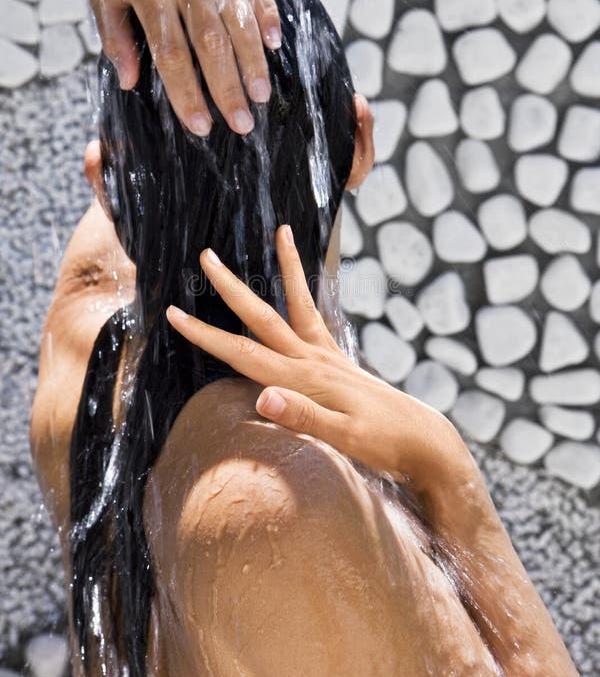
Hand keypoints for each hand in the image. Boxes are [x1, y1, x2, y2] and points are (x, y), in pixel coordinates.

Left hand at [90, 0, 280, 136]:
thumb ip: (115, 38)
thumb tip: (130, 83)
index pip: (172, 54)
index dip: (188, 94)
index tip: (201, 127)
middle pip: (211, 42)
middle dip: (228, 88)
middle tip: (243, 123)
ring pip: (239, 18)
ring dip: (253, 62)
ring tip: (261, 95)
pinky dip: (267, 17)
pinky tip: (274, 46)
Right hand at [166, 225, 473, 506]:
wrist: (424, 440)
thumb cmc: (385, 444)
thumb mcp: (345, 440)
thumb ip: (305, 419)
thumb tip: (263, 397)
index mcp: (305, 379)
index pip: (243, 354)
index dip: (206, 335)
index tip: (174, 313)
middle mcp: (313, 360)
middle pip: (262, 317)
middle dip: (231, 288)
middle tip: (206, 255)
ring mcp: (328, 357)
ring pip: (296, 305)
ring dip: (285, 269)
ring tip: (282, 231)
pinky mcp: (339, 360)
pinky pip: (317, 317)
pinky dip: (307, 293)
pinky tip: (301, 282)